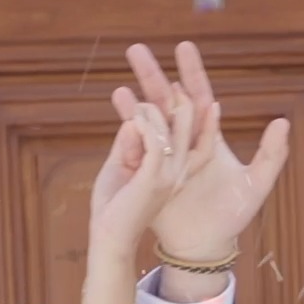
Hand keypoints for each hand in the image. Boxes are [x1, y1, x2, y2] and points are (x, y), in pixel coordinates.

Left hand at [87, 95, 194, 261]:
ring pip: (174, 127)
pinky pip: (156, 140)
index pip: (195, 130)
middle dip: (179, 91)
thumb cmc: (113, 206)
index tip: (176, 83)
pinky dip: (143, 123)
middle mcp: (180, 169)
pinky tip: (131, 117)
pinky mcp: (154, 177)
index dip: (189, 105)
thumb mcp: (122, 165)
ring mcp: (170, 173)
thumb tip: (132, 118)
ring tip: (128, 99)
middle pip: (190, 121)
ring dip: (150, 108)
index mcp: (177, 168)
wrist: (108, 239)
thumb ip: (129, 141)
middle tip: (157, 65)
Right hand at [112, 41, 288, 261]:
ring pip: (148, 116)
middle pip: (167, 99)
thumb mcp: (255, 186)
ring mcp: (165, 153)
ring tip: (124, 70)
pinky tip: (118, 102)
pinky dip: (127, 121)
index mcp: (209, 137)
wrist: (203, 245)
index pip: (199, 96)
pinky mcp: (149, 169)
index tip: (182, 47)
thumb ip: (270, 155)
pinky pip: (136, 141)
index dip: (191, 72)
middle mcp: (185, 140)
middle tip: (136, 49)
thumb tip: (283, 122)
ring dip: (136, 93)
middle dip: (154, 74)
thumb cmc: (231, 216)